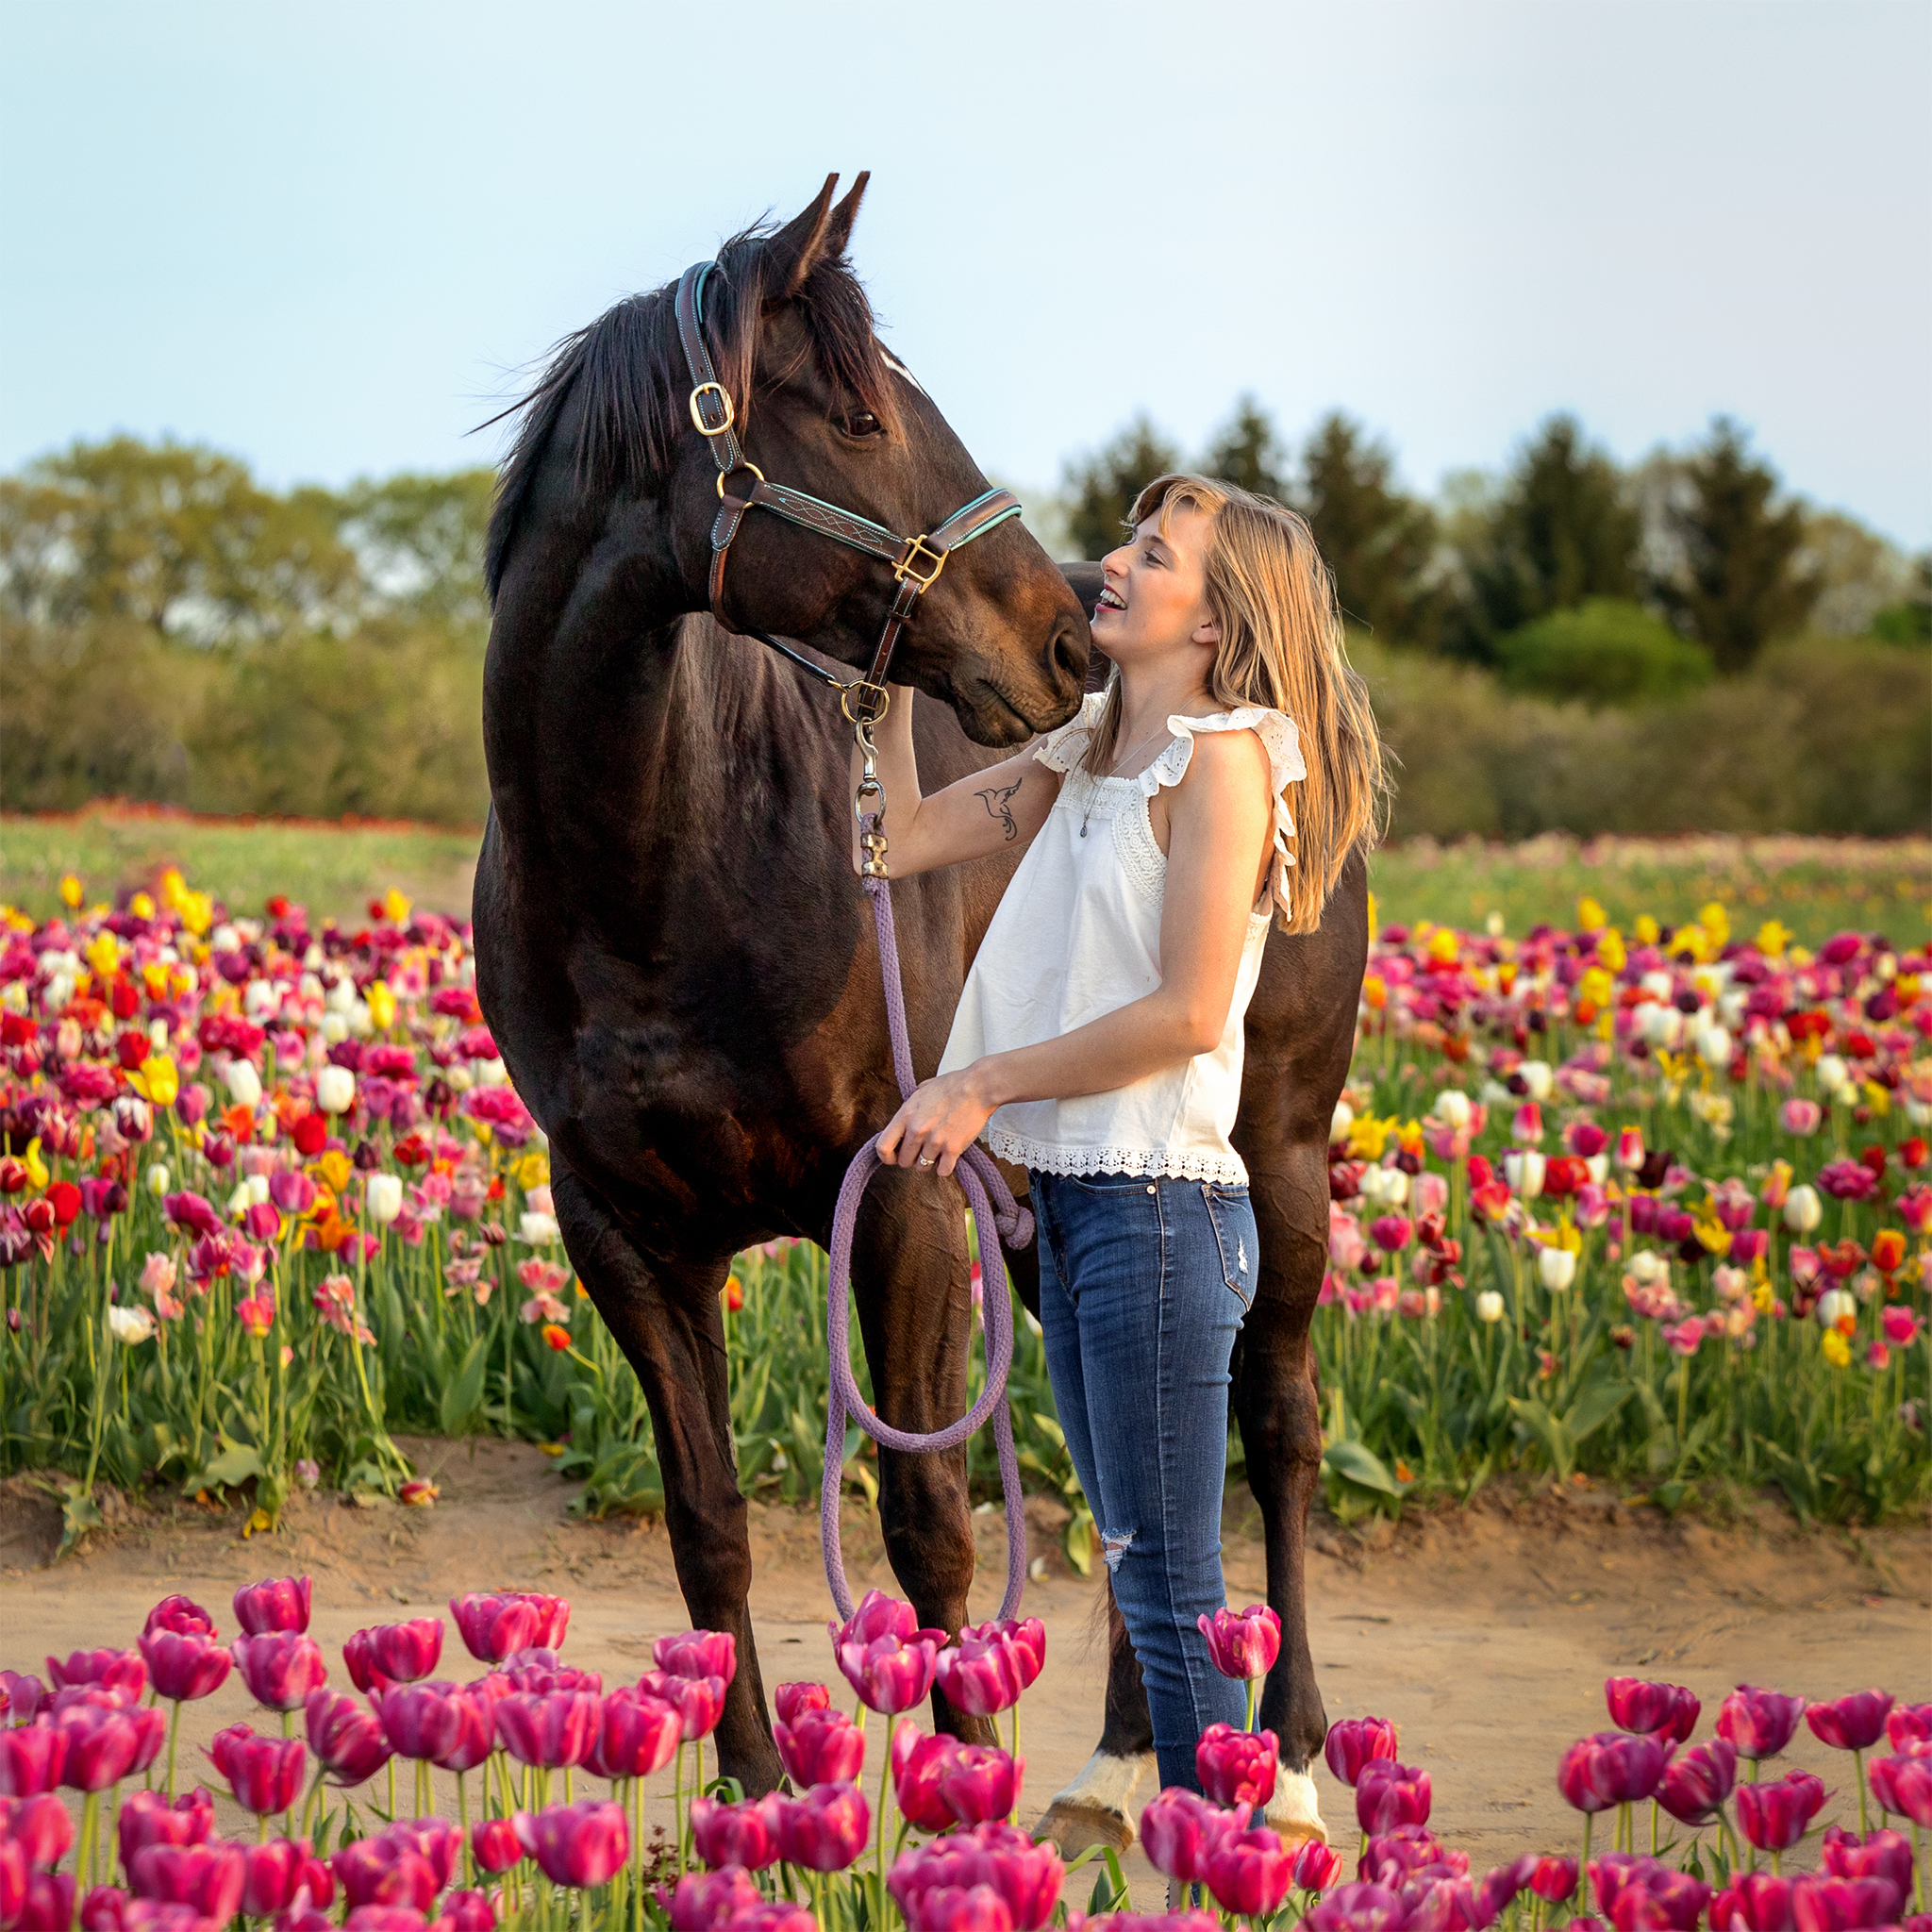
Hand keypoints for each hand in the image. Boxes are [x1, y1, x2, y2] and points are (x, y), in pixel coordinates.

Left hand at [874, 1067, 997, 1177]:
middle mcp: (917, 1130)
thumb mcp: (922, 1090)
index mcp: (906, 1115)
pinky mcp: (952, 1149)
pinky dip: (945, 1167)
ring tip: (938, 1149)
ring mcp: (935, 1141)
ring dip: (930, 1161)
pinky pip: (943, 1171)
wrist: (978, 1087)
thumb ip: (911, 1106)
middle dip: (912, 1158)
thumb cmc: (953, 1085)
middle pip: (904, 1161)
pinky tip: (949, 1157)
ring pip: (923, 1166)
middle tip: (922, 1150)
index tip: (893, 1158)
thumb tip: (907, 1115)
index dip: (886, 1157)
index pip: (883, 1146)